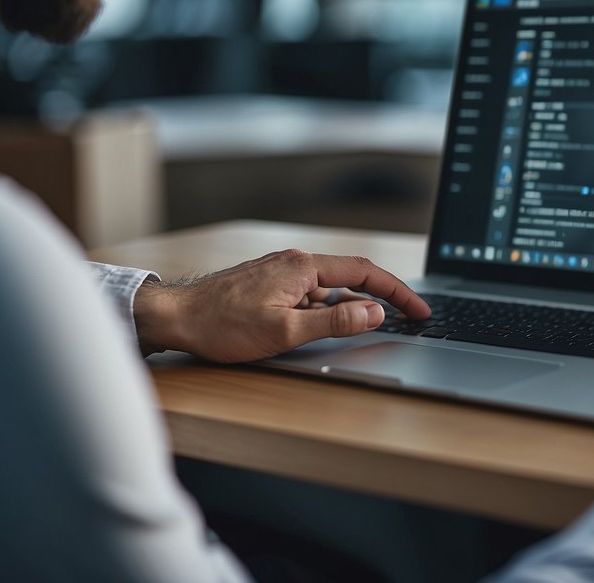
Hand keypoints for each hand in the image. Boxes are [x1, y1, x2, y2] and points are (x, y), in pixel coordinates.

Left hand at [133, 249, 429, 362]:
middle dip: (382, 298)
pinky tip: (320, 329)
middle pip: (352, 278)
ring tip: (361, 331)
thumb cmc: (221, 325)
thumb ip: (334, 321)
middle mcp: (295, 262)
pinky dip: (326, 310)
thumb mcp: (285, 331)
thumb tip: (374, 313)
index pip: (365, 273)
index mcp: (304, 267)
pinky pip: (310, 294)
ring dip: (349, 308)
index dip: (398, 292)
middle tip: (408, 318)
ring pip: (329, 290)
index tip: (419, 310)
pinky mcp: (270, 284)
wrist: (174, 318)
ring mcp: (281, 272)